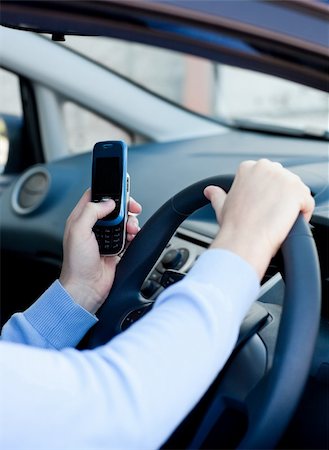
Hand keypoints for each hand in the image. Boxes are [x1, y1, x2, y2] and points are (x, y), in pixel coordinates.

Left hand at [59, 189, 141, 313]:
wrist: (86, 288)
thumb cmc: (76, 264)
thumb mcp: (78, 231)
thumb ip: (92, 211)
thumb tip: (108, 202)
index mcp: (81, 218)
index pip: (95, 196)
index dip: (109, 192)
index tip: (121, 192)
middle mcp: (93, 226)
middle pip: (114, 207)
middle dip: (126, 207)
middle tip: (133, 208)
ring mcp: (105, 237)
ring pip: (123, 221)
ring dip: (130, 222)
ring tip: (131, 228)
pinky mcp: (116, 248)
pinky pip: (128, 235)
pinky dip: (133, 234)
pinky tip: (132, 236)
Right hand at [204, 159, 313, 279]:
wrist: (244, 241)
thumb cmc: (233, 226)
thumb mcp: (222, 205)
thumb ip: (218, 194)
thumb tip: (209, 191)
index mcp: (248, 168)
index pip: (268, 177)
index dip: (266, 195)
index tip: (261, 208)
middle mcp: (266, 167)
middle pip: (284, 182)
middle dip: (281, 198)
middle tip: (269, 215)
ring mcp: (284, 177)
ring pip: (298, 192)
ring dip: (291, 208)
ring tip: (276, 221)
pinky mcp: (298, 191)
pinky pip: (308, 204)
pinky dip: (302, 216)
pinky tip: (286, 224)